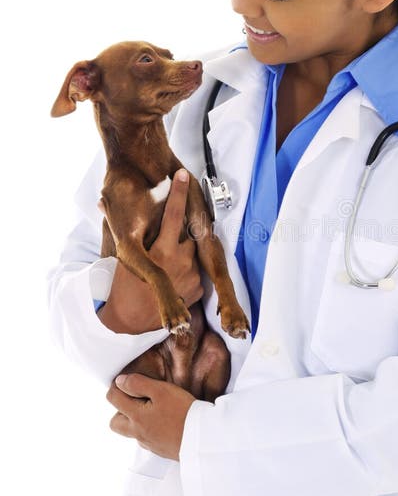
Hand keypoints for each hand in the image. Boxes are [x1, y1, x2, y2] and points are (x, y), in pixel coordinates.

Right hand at [98, 169, 204, 333]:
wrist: (133, 320)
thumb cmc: (123, 286)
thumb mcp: (120, 256)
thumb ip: (115, 227)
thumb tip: (102, 202)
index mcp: (160, 250)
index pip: (174, 214)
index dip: (179, 192)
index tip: (184, 175)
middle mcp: (180, 261)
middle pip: (189, 231)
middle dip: (182, 228)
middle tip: (170, 232)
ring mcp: (192, 275)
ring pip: (194, 250)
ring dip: (185, 249)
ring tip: (170, 260)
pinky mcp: (199, 288)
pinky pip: (197, 268)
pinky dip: (188, 267)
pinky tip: (176, 274)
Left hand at [106, 372, 195, 460]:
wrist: (202, 441)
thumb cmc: (183, 414)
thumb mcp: (162, 391)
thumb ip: (138, 384)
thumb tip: (120, 382)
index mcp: (136, 417)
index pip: (113, 398)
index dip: (117, 386)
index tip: (127, 381)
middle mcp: (138, 433)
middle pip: (115, 423)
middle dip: (120, 409)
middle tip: (136, 399)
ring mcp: (149, 444)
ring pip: (132, 432)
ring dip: (135, 421)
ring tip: (153, 410)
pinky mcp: (160, 450)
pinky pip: (147, 440)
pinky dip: (151, 430)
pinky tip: (165, 422)